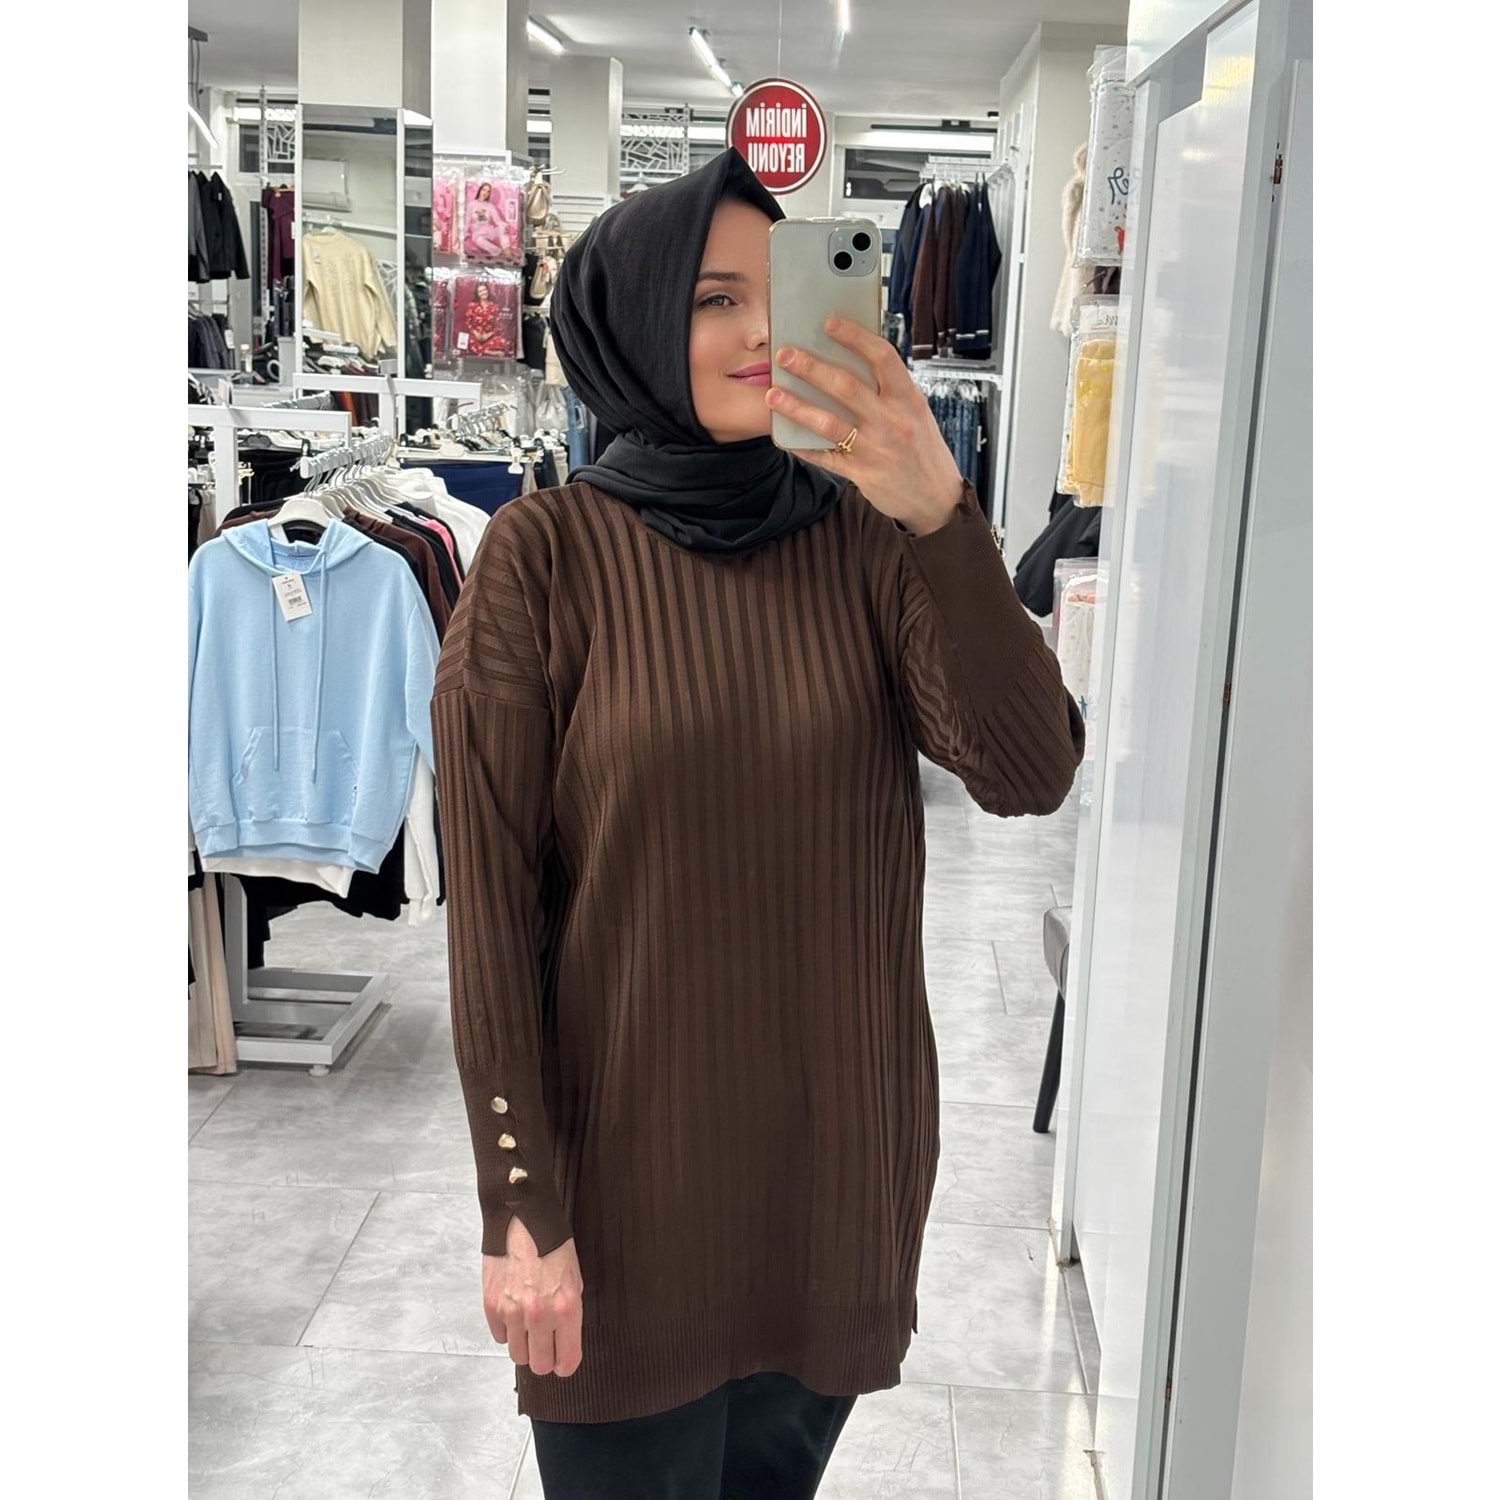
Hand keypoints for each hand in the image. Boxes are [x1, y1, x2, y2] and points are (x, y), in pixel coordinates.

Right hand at [481, 1216, 583, 1377]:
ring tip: (528, 1325)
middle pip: (538, 1365)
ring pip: (516, 1354)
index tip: (563, 1362)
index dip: (565, 1365)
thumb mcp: (574, 1280)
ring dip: (524, 1345)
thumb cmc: (553, 1246)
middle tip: (545, 1346)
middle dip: (544, 1358)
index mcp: (565, 1309)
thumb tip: (562, 1343)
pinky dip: (506, 1329)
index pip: (566, 1360)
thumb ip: (568, 1315)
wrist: (523, 1220)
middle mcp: (538, 1315)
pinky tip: (513, 1312)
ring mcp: (511, 1311)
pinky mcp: (491, 1305)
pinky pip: (499, 1335)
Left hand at [768, 318, 964, 534]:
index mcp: (908, 398)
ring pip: (828, 422)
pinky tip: (785, 438)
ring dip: (797, 407)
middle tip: (784, 355)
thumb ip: (889, 390)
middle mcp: (892, 420)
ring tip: (773, 395)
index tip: (829, 323)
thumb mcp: (915, 412)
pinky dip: (803, 447)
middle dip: (811, 368)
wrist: (936, 497)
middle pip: (846, 386)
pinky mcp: (862, 473)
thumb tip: (852, 360)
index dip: (855, 337)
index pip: (882, 357)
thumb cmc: (922, 448)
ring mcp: (876, 448)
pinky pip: (825, 457)